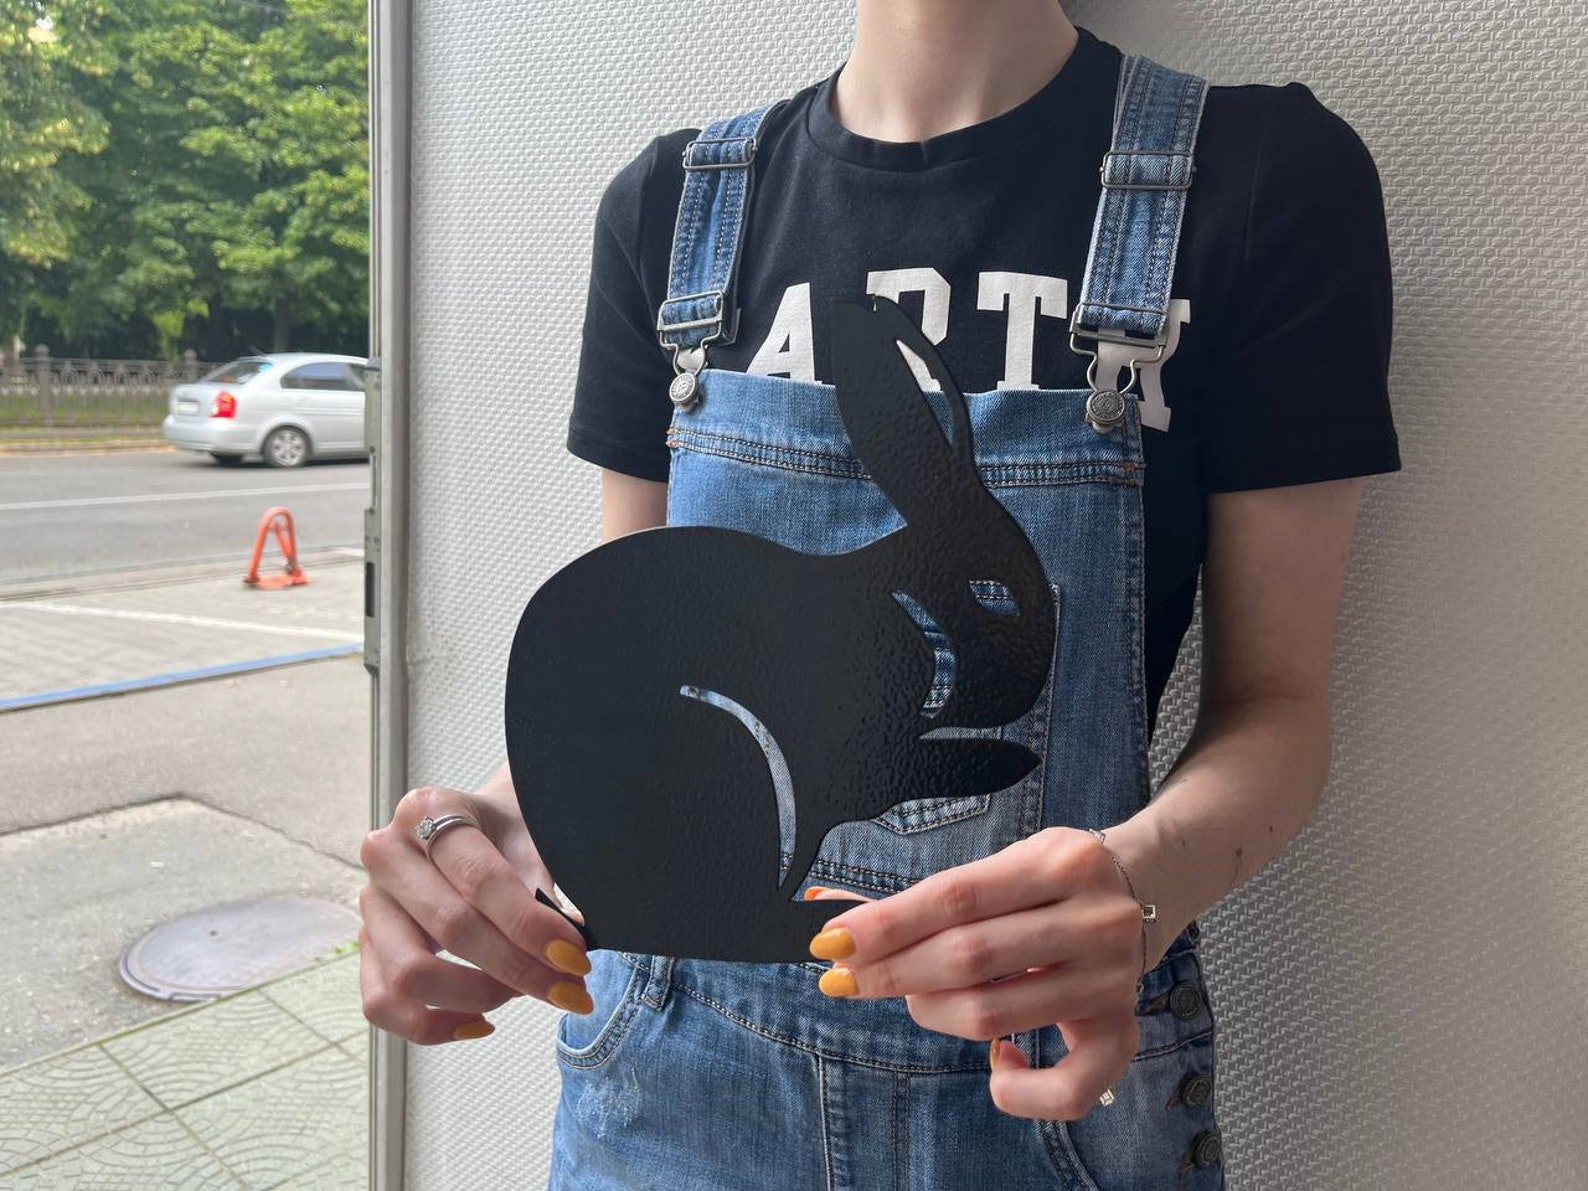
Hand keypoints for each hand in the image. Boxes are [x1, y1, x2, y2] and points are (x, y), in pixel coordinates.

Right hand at [357, 778, 593, 1044]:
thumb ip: (543, 889)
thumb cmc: (507, 833)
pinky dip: (431, 1026)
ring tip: (525, 993)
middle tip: (568, 987)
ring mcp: (371, 902)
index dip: (530, 925)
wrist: (477, 827)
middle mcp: (388, 853)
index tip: (574, 956)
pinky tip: (482, 1022)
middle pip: (450, 928)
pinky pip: (382, 1003)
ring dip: (478, 997)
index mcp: (430, 809)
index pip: (481, 879)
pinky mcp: (365, 946)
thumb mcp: (532, 839)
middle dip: (518, 967)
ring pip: (409, 974)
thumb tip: (569, 948)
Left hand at [802, 827, 1145, 1120]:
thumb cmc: (1053, 877)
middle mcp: (1093, 920)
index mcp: (1061, 862)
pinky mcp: (1123, 1029)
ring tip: (916, 997)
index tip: (830, 941)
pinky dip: (1016, 1088)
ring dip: (932, 1012)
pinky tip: (996, 1063)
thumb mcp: (1004, 863)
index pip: (954, 897)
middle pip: (968, 958)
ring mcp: (1109, 980)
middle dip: (891, 971)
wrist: (1150, 883)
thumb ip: (930, 895)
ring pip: (993, 1015)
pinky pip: (1067, 1088)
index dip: (885, 924)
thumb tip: (829, 912)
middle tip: (848, 977)